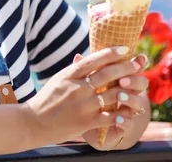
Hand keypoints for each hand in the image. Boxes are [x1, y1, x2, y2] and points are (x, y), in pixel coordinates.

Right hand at [21, 46, 141, 146]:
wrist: (33, 122)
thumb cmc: (46, 99)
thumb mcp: (58, 80)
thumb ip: (73, 70)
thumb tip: (83, 57)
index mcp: (70, 74)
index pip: (94, 60)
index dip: (111, 53)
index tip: (125, 49)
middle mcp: (78, 87)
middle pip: (107, 74)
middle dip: (126, 68)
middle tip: (138, 64)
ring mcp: (83, 105)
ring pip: (112, 94)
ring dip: (128, 90)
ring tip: (138, 88)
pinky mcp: (86, 121)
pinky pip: (109, 116)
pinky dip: (121, 114)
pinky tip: (129, 112)